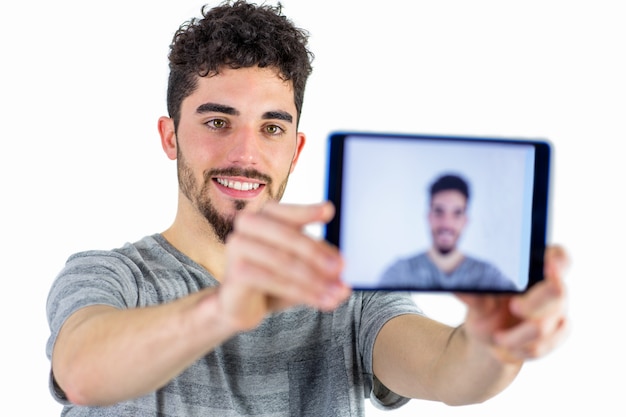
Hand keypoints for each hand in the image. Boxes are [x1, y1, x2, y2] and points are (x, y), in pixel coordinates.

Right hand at [219, 201, 351, 330]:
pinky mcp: (235, 271)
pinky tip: (319, 300)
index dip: (307, 211)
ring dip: (314, 279)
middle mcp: (247, 224)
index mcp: (265, 215)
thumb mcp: (301, 267)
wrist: (241, 307)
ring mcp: (238, 246)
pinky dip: (301, 291)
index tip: (330, 211)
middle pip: (287, 235)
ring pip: (283, 261)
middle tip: (340, 268)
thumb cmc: (272, 280)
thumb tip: (342, 271)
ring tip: (335, 293)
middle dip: (317, 253)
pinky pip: (273, 280)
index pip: (287, 211)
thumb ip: (320, 263)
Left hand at [456, 245, 569, 362]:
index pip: (558, 257)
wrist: (487, 338)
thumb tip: (459, 286)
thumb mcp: (475, 300)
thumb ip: (474, 292)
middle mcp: (549, 286)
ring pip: (547, 325)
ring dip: (517, 337)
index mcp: (531, 268)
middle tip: (513, 307)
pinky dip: (523, 350)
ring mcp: (557, 310)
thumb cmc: (483, 308)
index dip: (558, 261)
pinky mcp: (557, 332)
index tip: (548, 266)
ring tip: (498, 338)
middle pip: (558, 292)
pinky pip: (546, 345)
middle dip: (533, 305)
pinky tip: (506, 350)